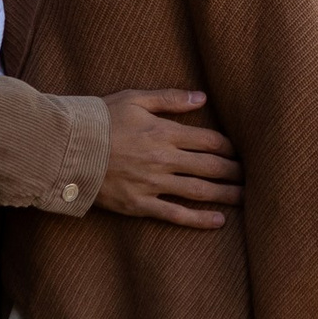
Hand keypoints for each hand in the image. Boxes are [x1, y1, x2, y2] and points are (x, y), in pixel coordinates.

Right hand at [96, 88, 241, 228]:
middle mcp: (164, 159)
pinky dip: (198, 219)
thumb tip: (202, 97)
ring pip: (199, 191)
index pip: (209, 141)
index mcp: (165, 132)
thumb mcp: (135, 99)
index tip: (239, 151)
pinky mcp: (139, 204)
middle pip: (210, 167)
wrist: (65, 148)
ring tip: (245, 197)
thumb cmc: (99, 119)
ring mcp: (153, 184)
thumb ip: (170, 98)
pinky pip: (175, 215)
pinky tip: (218, 221)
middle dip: (234, 171)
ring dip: (225, 195)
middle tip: (252, 176)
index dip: (229, 147)